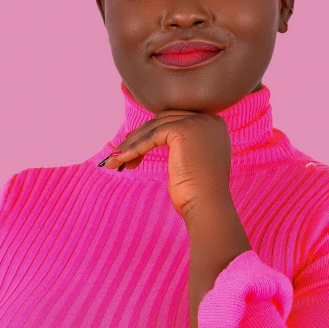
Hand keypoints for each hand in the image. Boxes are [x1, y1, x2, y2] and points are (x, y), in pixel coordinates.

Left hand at [102, 110, 232, 218]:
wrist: (207, 207)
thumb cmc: (196, 193)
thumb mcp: (190, 162)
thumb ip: (180, 146)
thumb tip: (151, 138)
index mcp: (212, 125)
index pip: (174, 123)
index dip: (150, 134)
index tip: (132, 148)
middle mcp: (208, 120)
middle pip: (163, 122)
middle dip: (139, 137)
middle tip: (120, 154)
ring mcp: (198, 123)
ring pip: (154, 128)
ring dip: (132, 144)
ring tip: (115, 161)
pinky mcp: (184, 130)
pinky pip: (152, 136)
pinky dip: (135, 148)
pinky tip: (122, 160)